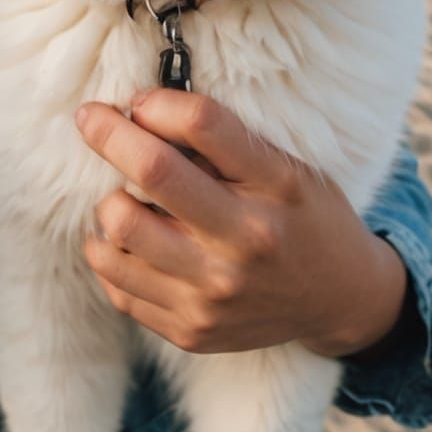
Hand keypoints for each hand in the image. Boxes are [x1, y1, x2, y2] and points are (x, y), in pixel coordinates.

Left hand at [74, 88, 407, 355]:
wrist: (340, 300)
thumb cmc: (302, 214)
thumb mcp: (285, 165)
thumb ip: (222, 140)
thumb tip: (139, 109)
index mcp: (275, 188)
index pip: (201, 122)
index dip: (155, 100)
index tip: (136, 99)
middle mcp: (244, 244)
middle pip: (151, 170)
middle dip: (107, 131)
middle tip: (91, 118)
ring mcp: (214, 295)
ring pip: (119, 228)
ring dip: (108, 199)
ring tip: (122, 194)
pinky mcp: (191, 331)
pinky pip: (115, 282)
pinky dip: (108, 251)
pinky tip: (126, 239)